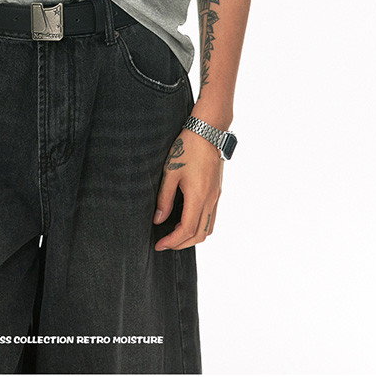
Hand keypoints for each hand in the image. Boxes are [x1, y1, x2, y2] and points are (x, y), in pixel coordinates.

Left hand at [152, 128, 222, 250]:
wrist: (207, 132)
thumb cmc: (187, 148)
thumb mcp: (170, 171)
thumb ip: (164, 198)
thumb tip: (158, 220)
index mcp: (199, 196)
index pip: (187, 230)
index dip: (173, 241)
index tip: (159, 244)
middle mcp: (211, 200)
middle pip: (200, 235)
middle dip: (182, 244)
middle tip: (165, 243)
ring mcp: (216, 196)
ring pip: (208, 228)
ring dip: (192, 237)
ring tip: (175, 235)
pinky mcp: (217, 192)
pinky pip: (211, 218)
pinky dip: (200, 226)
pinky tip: (186, 221)